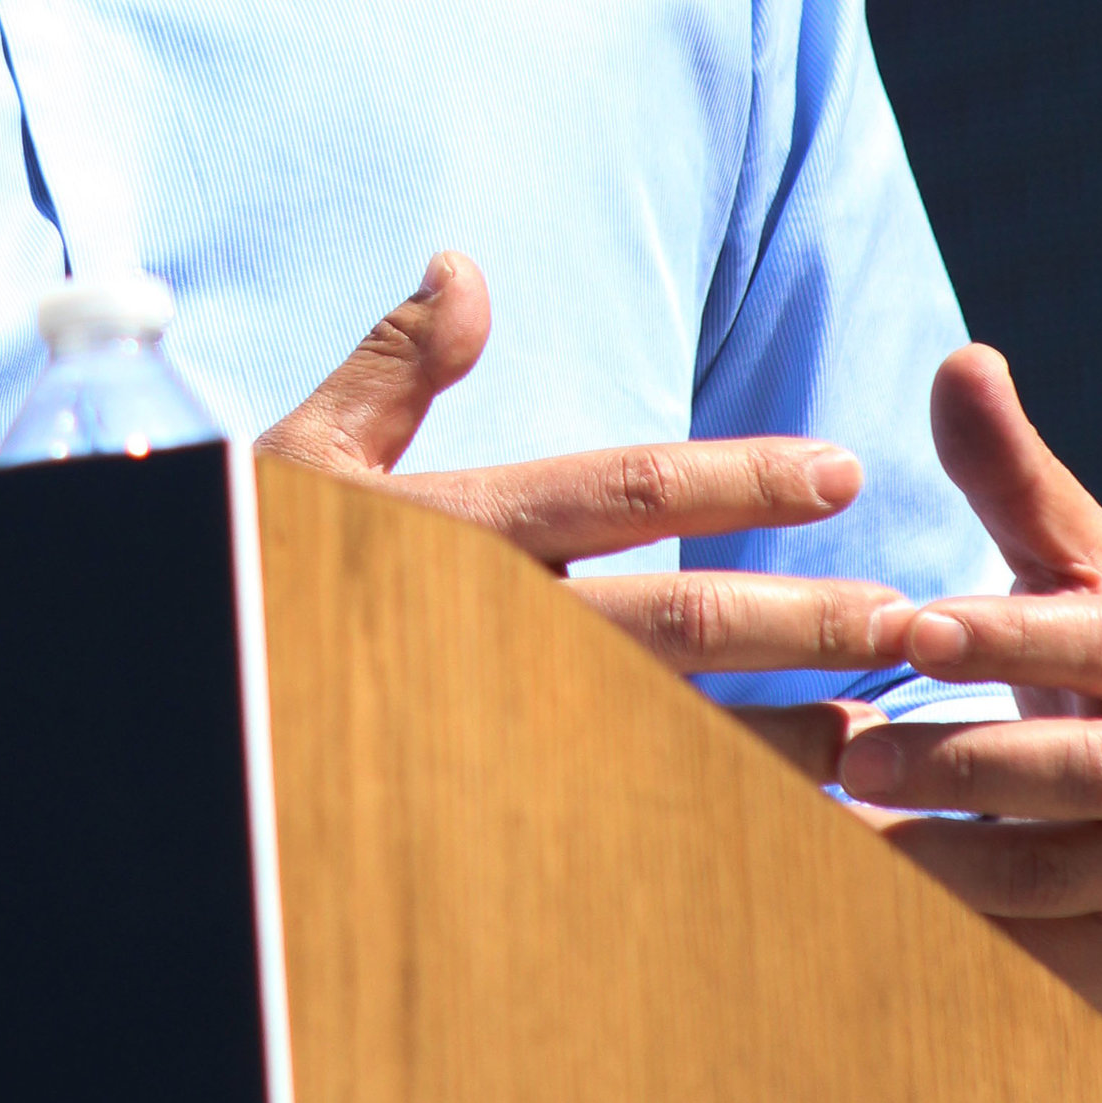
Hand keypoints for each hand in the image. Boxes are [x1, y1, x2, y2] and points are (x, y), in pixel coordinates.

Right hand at [257, 251, 913, 776]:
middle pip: (676, 620)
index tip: (841, 470)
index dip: (739, 480)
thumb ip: (396, 366)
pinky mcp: (490, 806)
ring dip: (786, 738)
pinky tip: (794, 838)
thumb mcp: (308, 452)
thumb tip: (463, 264)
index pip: (623, 492)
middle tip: (917, 614)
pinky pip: (626, 818)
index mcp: (460, 530)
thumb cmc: (246, 564)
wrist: (184, 702)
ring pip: (671, 735)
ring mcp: (497, 725)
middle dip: (803, 617)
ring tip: (889, 734)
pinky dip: (716, 827)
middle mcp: (492, 627)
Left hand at [836, 345, 1101, 1042]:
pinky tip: (861, 911)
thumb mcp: (1078, 572)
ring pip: (1043, 874)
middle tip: (846, 756)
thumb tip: (963, 358)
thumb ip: (1013, 477)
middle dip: (955, 764)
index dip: (1002, 637)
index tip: (911, 627)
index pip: (1090, 641)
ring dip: (933, 861)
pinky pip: (1035, 953)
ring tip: (830, 832)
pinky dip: (950, 936)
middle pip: (1069, 772)